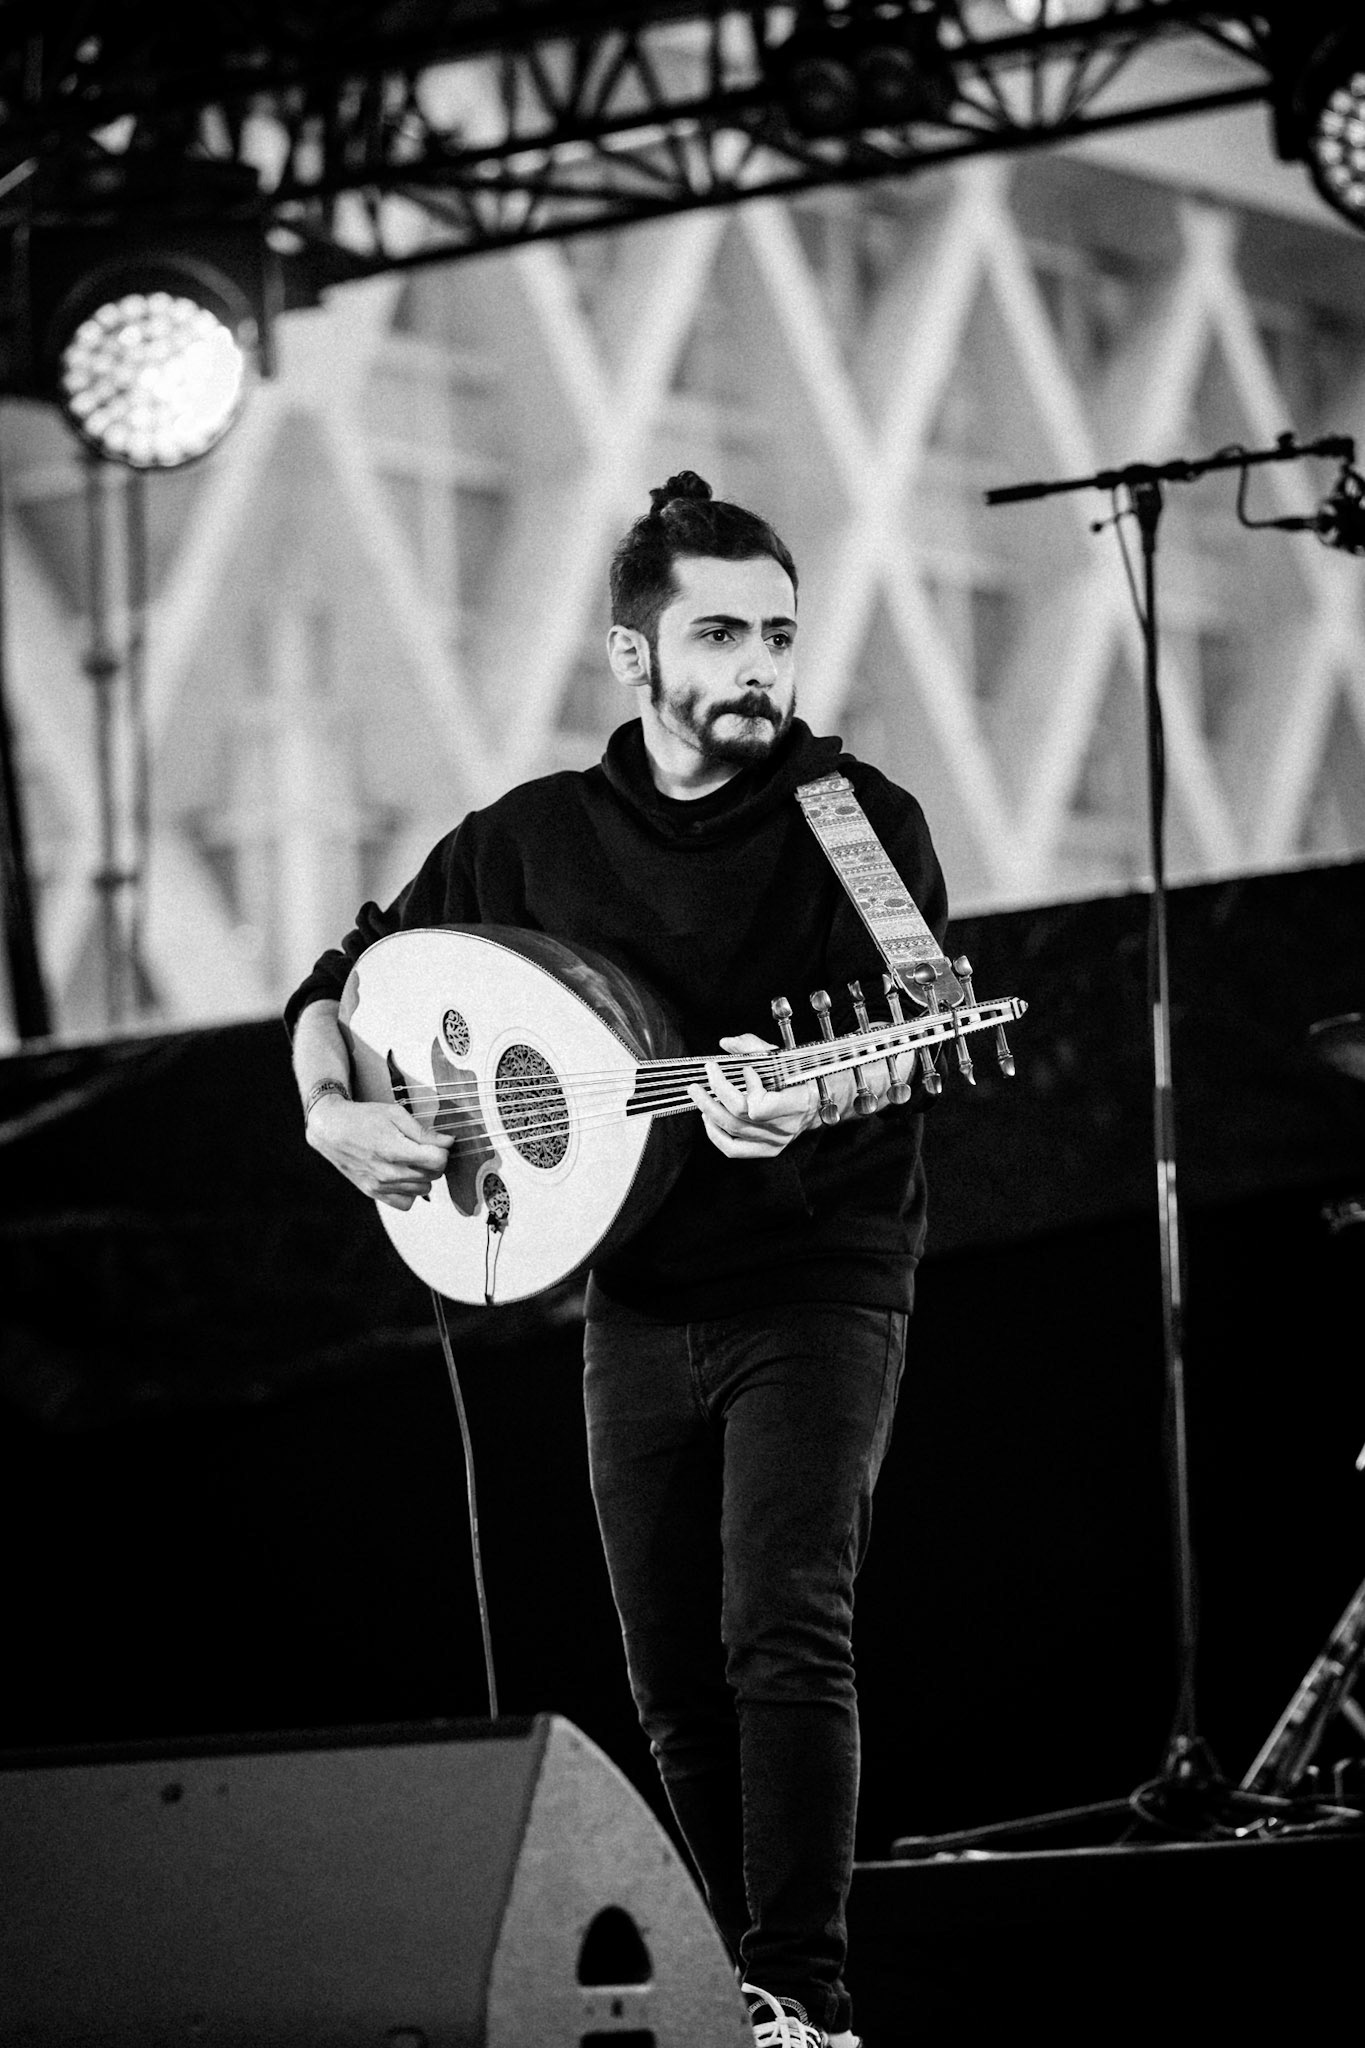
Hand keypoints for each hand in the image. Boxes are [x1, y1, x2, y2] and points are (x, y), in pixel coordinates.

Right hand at [307, 1095, 452, 1209]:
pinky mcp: (374, 1193)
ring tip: (411, 1160)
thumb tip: (448, 1142)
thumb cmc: (362, 1118)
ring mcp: (381, 1186)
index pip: (438, 1161)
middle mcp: (388, 1173)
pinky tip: (404, 1176)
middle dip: (434, 1161)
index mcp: (395, 1150)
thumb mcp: (395, 1114)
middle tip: (423, 1148)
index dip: (442, 1149)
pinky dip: (410, 1192)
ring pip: (423, 1190)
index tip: (436, 1143)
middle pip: (434, 1175)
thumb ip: (423, 1132)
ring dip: (424, 1176)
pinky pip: (406, 1203)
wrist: (332, 1129)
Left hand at [687, 1033, 822, 1159]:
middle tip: (699, 1081)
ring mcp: (776, 1141)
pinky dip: (715, 1134)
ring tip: (700, 1096)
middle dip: (714, 1095)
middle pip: (739, 1118)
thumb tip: (727, 1043)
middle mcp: (787, 1127)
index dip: (746, 1088)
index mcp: (798, 1103)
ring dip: (709, 1111)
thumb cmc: (804, 1077)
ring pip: (732, 1132)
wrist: (822, 1101)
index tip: (745, 1070)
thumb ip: (755, 1047)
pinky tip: (708, 1118)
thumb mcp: (786, 1057)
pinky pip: (733, 1149)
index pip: (758, 1108)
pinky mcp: (768, 1149)